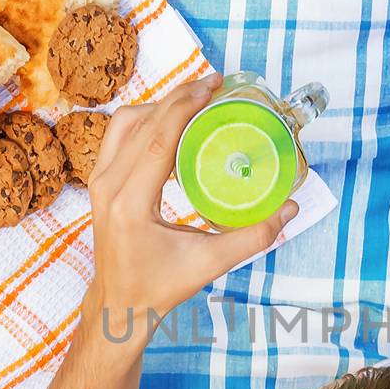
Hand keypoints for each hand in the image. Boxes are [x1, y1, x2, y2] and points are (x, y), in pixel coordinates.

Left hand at [86, 74, 298, 322]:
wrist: (119, 304)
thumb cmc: (160, 287)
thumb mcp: (209, 265)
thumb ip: (253, 237)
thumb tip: (290, 208)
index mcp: (131, 204)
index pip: (158, 139)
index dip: (184, 107)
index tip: (212, 88)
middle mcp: (108, 186)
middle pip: (141, 122)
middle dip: (178, 97)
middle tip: (213, 84)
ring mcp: (99, 183)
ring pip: (125, 123)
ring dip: (160, 105)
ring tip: (195, 98)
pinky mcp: (100, 182)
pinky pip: (119, 136)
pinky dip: (146, 119)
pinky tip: (172, 120)